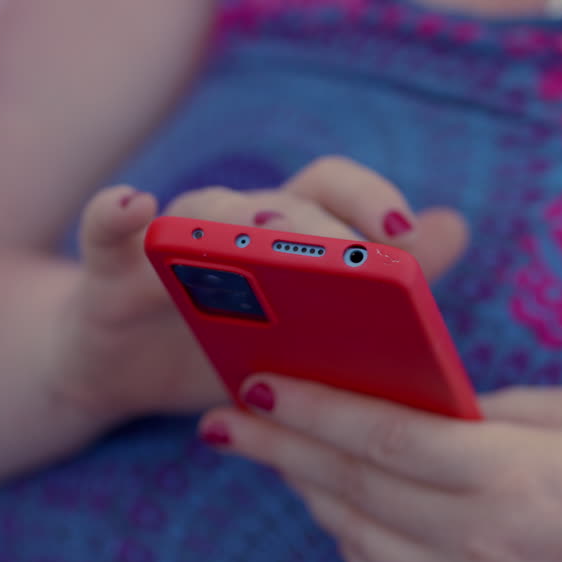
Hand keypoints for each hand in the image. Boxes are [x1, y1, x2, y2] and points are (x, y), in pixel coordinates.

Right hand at [48, 156, 469, 418]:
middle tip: (344, 263)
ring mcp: (168, 243)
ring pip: (200, 210)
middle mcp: (231, 221)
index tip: (404, 234)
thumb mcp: (309, 331)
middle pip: (276, 202)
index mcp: (285, 231)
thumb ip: (378, 283)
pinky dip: (114, 213)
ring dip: (230, 218)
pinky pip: (105, 232)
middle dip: (313, 228)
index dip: (370, 199)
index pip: (331, 188)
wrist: (129, 372)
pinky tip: (134, 206)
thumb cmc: (232, 345)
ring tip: (256, 236)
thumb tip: (456, 226)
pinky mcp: (107, 272)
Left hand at [200, 376, 561, 561]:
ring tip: (279, 454)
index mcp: (510, 473)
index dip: (310, 408)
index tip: (256, 383)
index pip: (382, 436)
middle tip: (228, 420)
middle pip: (351, 488)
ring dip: (309, 493)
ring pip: (355, 538)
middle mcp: (479, 540)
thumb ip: (487, 411)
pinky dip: (350, 539)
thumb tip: (413, 406)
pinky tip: (338, 507)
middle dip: (280, 449)